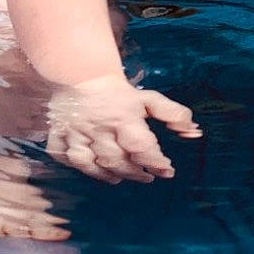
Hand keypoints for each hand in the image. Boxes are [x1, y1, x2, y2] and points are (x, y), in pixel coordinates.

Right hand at [44, 74, 200, 183]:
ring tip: (122, 178)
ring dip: (106, 175)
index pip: (141, 146)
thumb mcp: (149, 100)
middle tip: (148, 177)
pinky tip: (91, 169)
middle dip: (135, 173)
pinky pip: (63, 156)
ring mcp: (77, 132)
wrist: (83, 75)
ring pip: (89, 163)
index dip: (155, 161)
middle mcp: (100, 127)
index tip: (167, 169)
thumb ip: (173, 114)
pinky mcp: (59, 134)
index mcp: (123, 117)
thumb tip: (194, 131)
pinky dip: (75, 167)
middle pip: (116, 160)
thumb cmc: (120, 93)